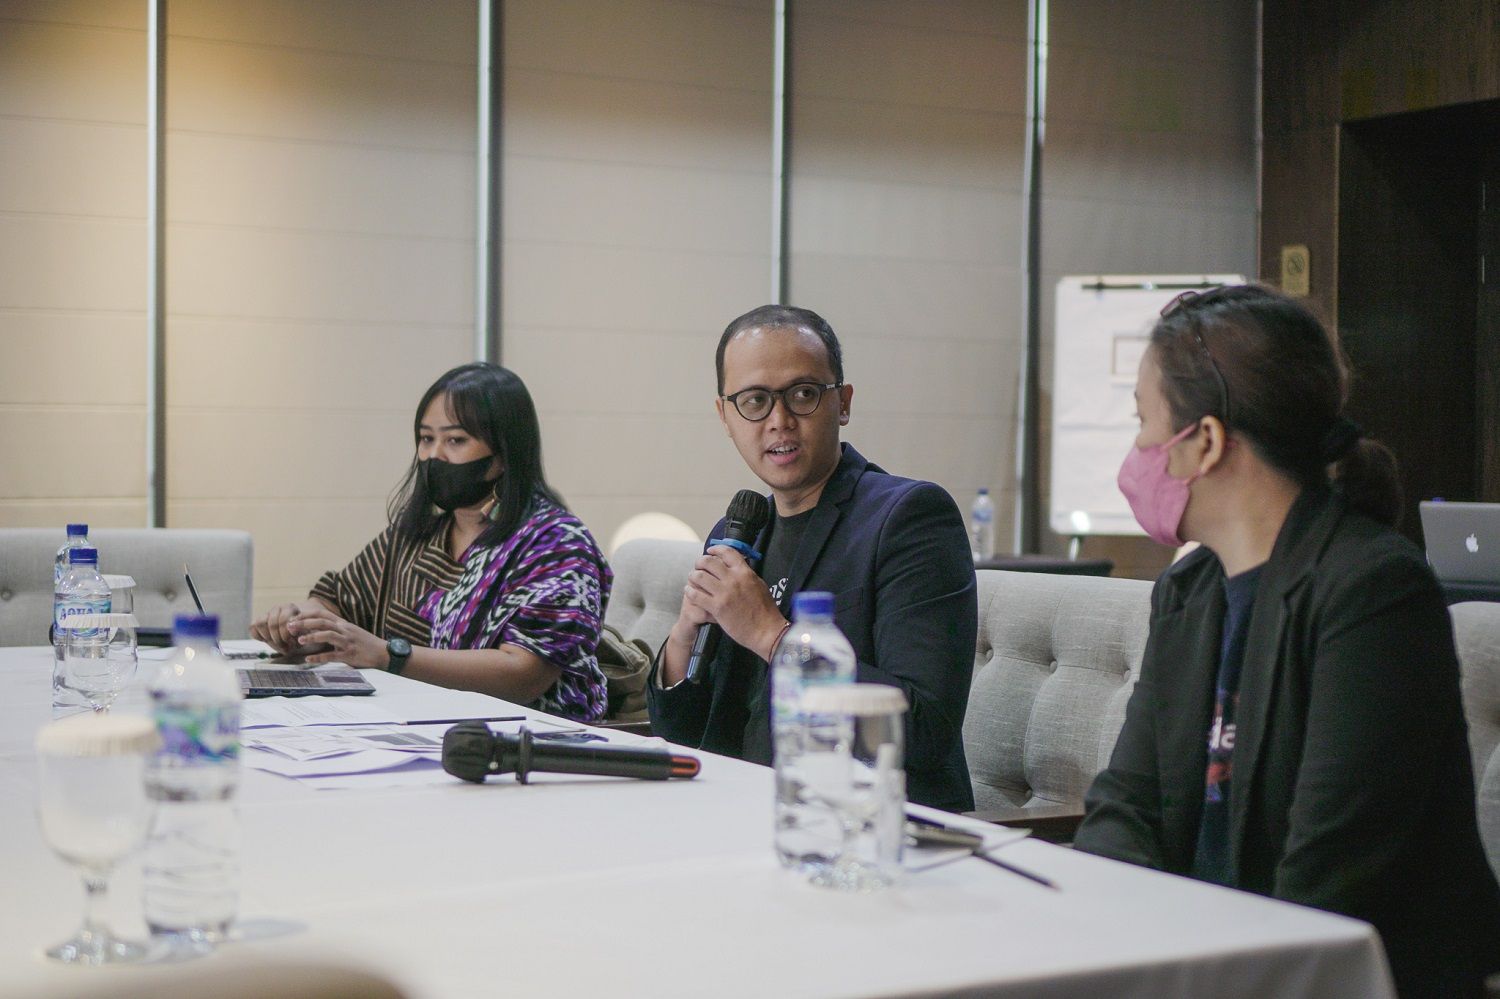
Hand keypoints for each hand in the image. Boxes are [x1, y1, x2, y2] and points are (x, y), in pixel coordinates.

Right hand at [250, 600, 327, 653]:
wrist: (297, 634)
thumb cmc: (303, 634)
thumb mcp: (307, 632)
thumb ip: (301, 631)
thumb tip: (292, 630)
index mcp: (290, 608)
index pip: (284, 619)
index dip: (286, 633)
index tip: (291, 642)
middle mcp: (278, 608)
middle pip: (272, 623)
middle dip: (278, 638)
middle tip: (285, 647)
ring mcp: (267, 614)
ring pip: (260, 623)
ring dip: (268, 638)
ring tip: (277, 645)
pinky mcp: (258, 621)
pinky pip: (253, 627)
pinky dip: (259, 636)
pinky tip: (269, 641)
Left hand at [286, 611, 389, 668]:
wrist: (383, 653)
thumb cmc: (365, 644)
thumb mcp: (350, 632)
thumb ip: (335, 630)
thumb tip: (314, 631)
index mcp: (343, 624)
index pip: (322, 614)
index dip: (306, 615)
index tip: (293, 618)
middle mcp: (344, 630)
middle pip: (322, 622)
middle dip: (304, 623)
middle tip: (290, 626)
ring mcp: (347, 642)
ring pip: (328, 634)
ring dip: (312, 636)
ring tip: (299, 640)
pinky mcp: (350, 654)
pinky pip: (332, 655)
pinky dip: (319, 657)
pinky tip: (308, 659)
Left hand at [678, 545, 786, 661]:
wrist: (766, 631)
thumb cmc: (765, 611)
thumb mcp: (759, 585)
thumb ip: (747, 574)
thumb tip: (739, 566)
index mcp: (745, 572)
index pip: (727, 552)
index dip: (716, 549)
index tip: (710, 551)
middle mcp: (733, 579)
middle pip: (709, 562)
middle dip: (700, 562)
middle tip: (698, 566)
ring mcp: (724, 593)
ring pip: (699, 576)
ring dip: (693, 576)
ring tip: (692, 579)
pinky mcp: (716, 607)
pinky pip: (696, 594)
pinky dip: (690, 591)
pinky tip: (689, 591)